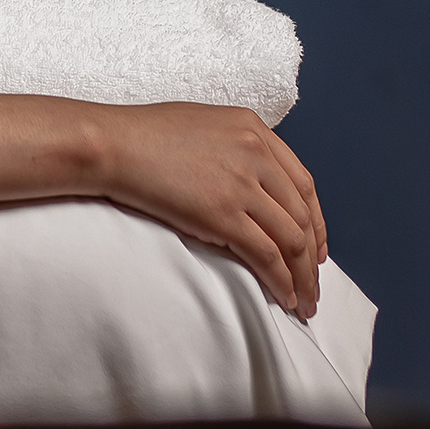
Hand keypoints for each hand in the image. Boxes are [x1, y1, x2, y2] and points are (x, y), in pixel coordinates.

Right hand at [99, 105, 328, 317]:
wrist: (112, 145)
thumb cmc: (143, 136)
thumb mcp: (203, 125)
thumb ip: (234, 148)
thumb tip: (248, 184)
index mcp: (254, 129)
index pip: (303, 183)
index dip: (316, 221)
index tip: (316, 248)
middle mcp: (257, 154)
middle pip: (303, 215)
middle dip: (312, 258)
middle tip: (313, 286)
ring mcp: (243, 184)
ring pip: (292, 240)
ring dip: (303, 278)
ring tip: (303, 303)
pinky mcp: (224, 214)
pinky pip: (268, 255)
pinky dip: (281, 281)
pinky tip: (284, 298)